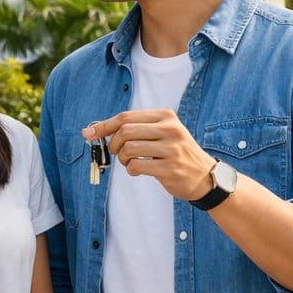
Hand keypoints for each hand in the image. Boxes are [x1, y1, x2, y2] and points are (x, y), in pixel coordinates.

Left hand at [84, 110, 215, 200]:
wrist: (205, 176)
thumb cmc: (175, 153)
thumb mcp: (162, 133)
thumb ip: (135, 128)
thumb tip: (94, 130)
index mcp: (165, 116)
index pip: (126, 117)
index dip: (104, 126)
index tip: (87, 134)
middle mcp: (170, 129)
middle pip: (125, 131)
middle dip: (113, 144)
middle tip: (116, 152)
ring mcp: (171, 149)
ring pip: (129, 149)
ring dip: (122, 158)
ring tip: (128, 162)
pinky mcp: (170, 168)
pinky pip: (136, 167)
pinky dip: (130, 170)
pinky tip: (137, 170)